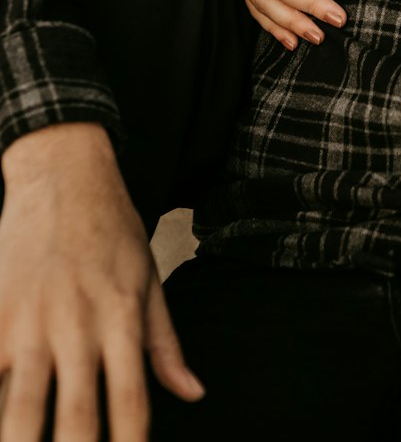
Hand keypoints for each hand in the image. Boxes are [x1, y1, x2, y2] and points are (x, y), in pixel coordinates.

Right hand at [0, 124, 203, 439]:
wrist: (62, 173)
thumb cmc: (111, 228)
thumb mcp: (149, 277)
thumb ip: (164, 343)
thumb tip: (193, 393)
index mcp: (121, 317)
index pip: (132, 399)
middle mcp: (77, 325)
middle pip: (76, 414)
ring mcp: (30, 321)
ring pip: (19, 405)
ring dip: (21, 441)